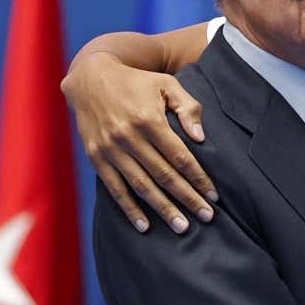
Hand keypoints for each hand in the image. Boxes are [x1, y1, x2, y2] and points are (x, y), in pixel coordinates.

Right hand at [62, 51, 216, 232]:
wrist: (90, 77)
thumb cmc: (137, 82)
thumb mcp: (166, 84)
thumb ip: (188, 107)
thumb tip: (201, 138)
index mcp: (149, 120)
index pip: (180, 156)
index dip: (198, 178)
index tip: (214, 196)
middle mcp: (129, 137)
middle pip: (164, 175)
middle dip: (187, 198)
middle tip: (207, 217)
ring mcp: (110, 149)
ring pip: (141, 186)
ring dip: (162, 208)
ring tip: (182, 227)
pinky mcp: (96, 157)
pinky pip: (115, 188)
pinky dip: (129, 208)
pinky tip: (144, 225)